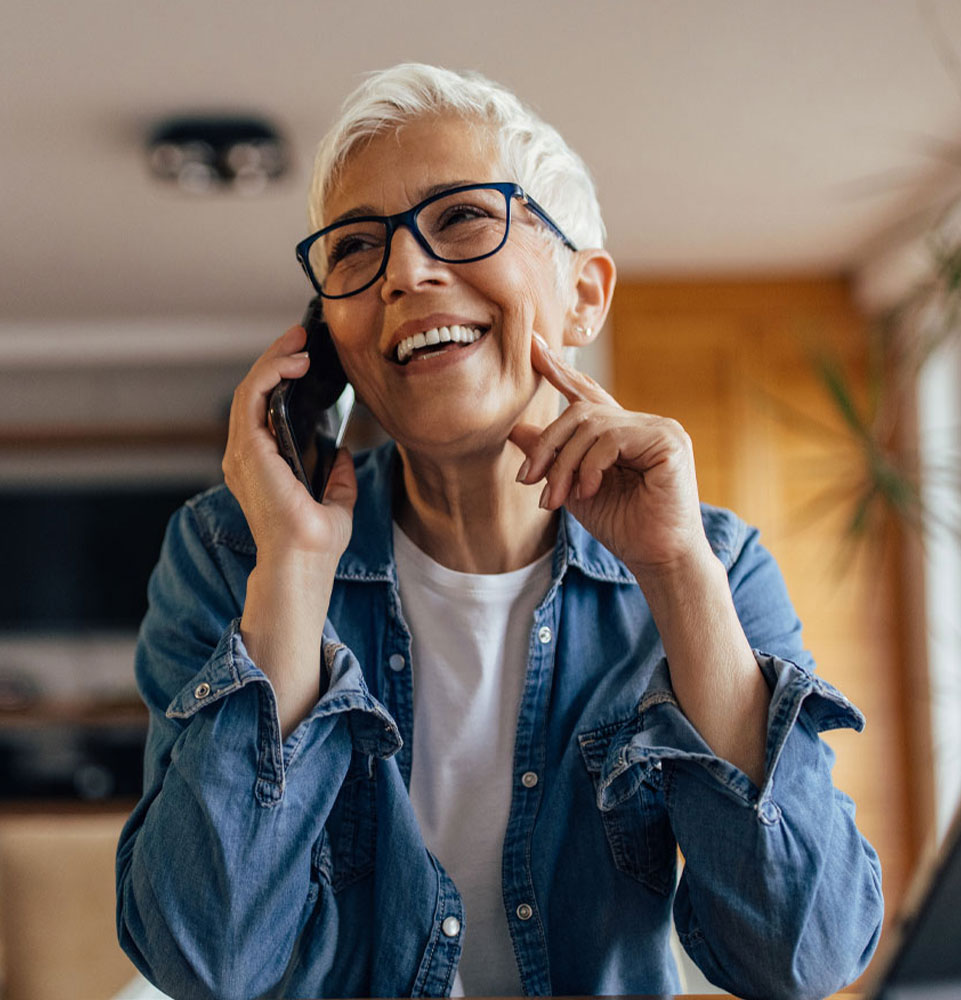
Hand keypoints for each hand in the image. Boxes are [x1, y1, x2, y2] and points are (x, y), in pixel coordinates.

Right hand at [222, 324, 355, 564]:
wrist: (303, 562)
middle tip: (301, 336)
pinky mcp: (248, 449)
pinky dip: (270, 373)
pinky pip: (253, 398)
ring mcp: (242, 453)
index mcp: (261, 467)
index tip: (303, 357)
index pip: (263, 411)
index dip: (279, 379)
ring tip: (299, 341)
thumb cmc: (314, 544)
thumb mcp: (335, 502)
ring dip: (273, 360)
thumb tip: (342, 453)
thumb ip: (336, 477)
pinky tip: (294, 362)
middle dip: (275, 359)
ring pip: (250, 389)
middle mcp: (245, 457)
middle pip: (253, 393)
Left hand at [509, 333, 711, 578]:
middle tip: (528, 480)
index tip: (533, 346)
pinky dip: (590, 466)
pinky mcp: (668, 439)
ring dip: (564, 463)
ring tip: (557, 498)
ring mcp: (658, 427)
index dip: (560, 370)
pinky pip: (612, 437)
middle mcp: (642, 423)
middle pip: (580, 410)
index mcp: (622, 432)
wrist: (657, 558)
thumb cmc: (622, 526)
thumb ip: (550, 457)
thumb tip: (515, 429)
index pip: (587, 393)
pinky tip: (588, 491)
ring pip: (591, 424)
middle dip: (548, 445)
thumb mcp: (573, 488)